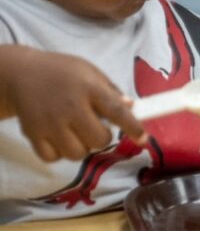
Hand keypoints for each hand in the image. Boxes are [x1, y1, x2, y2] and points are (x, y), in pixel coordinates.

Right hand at [0, 46, 146, 161]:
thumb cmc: (64, 72)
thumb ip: (111, 92)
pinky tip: (60, 138)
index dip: (132, 126)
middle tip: (96, 127)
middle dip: (103, 137)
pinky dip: (60, 153)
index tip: (144, 138)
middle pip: (98, 139)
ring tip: (77, 132)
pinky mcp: (33, 135)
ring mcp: (50, 123)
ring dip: (82, 147)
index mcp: (89, 88)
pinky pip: (54, 158)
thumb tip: (132, 108)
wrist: (23, 74)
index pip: (116, 111)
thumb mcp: (91, 72)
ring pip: (77, 153)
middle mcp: (70, 107)